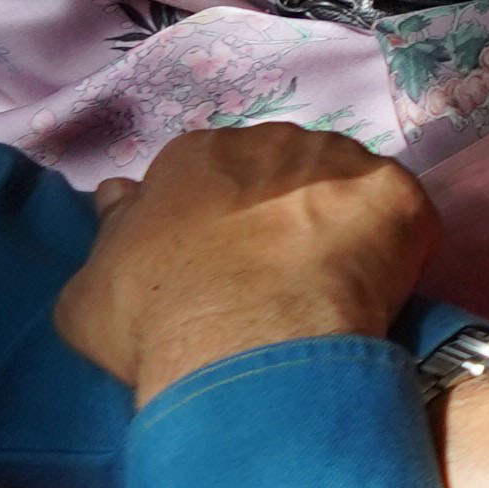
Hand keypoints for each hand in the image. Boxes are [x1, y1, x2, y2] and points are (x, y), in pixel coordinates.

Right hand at [52, 125, 432, 402]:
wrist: (249, 347)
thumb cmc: (158, 322)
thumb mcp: (91, 291)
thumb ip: (110, 233)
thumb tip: (119, 193)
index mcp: (196, 154)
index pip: (209, 174)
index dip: (218, 221)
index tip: (221, 264)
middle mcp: (271, 139)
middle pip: (281, 172)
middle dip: (281, 213)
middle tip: (277, 276)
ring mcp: (340, 161)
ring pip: (342, 187)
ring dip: (338, 223)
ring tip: (327, 285)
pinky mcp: (397, 194)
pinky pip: (397, 216)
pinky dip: (390, 247)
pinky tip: (372, 289)